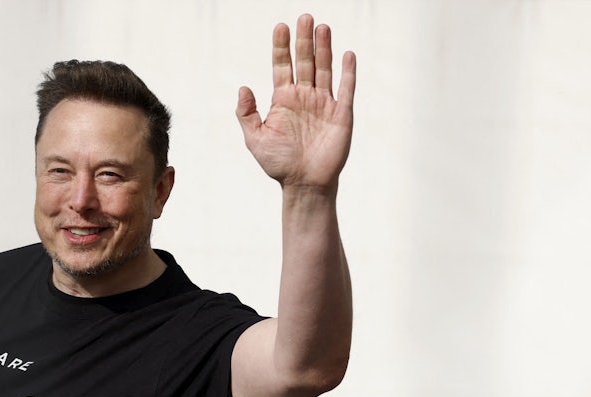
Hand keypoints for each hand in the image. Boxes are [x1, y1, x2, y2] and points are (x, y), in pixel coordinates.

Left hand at [236, 14, 355, 191]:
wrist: (304, 185)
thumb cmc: (278, 164)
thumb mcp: (255, 139)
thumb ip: (247, 113)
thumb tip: (242, 87)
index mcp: (283, 100)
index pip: (282, 66)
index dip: (281, 47)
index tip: (280, 26)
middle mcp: (304, 97)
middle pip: (304, 62)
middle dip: (303, 40)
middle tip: (304, 17)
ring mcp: (324, 104)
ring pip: (324, 70)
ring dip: (323, 49)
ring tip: (321, 27)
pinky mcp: (341, 115)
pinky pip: (345, 89)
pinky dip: (347, 72)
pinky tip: (346, 54)